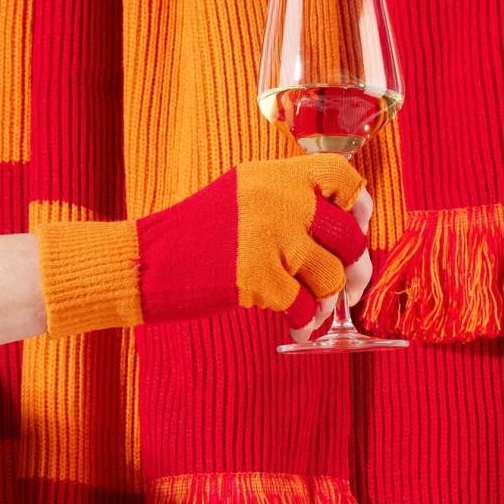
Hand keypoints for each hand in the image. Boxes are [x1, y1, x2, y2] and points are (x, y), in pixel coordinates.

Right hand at [136, 155, 371, 340]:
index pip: (343, 176)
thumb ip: (289, 201)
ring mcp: (269, 238)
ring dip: (327, 299)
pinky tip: (299, 327)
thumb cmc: (195, 234)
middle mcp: (278, 200)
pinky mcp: (257, 278)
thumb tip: (347, 231)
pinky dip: (305, 322)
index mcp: (275, 175)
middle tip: (349, 285)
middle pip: (348, 234)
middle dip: (354, 267)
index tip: (355, 227)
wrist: (145, 261)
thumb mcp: (243, 195)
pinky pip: (304, 306)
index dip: (358, 205)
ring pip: (332, 275)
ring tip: (312, 306)